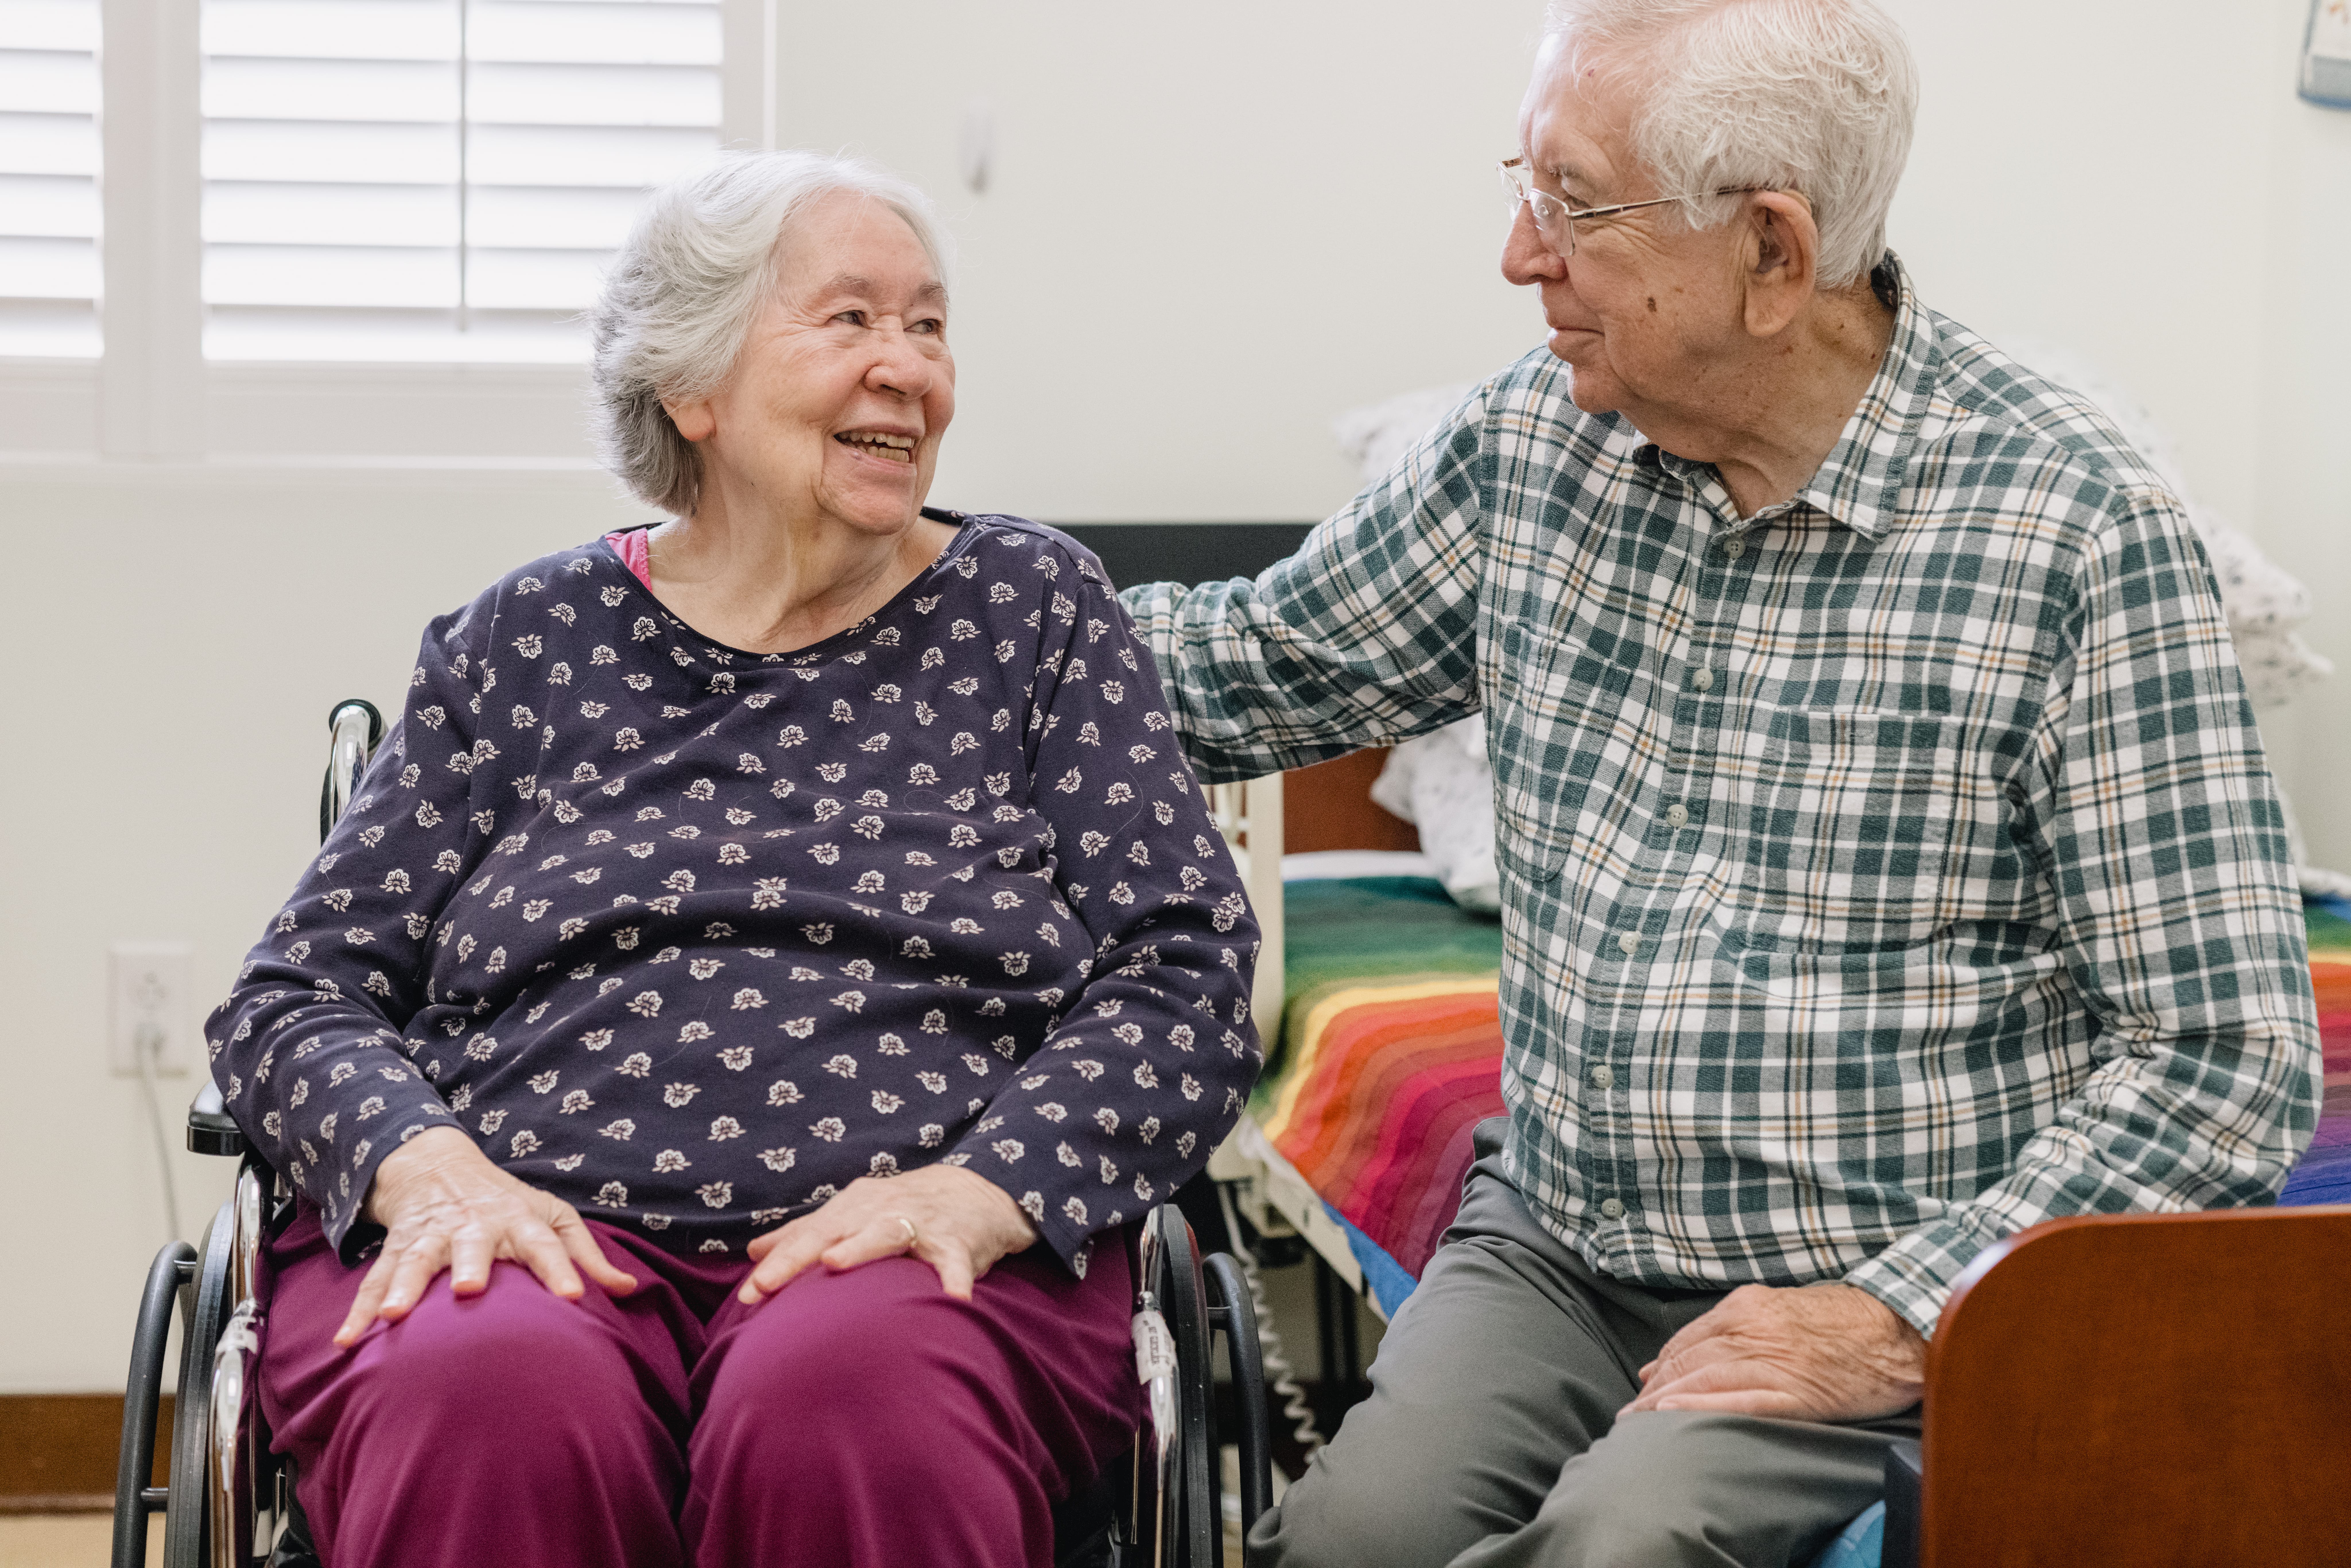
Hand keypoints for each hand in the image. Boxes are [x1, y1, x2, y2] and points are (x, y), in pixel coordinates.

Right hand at [335, 1127, 638, 1347]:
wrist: (440, 1169)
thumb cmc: (508, 1204)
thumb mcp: (553, 1217)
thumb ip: (587, 1255)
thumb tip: (629, 1290)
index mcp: (518, 1220)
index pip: (546, 1244)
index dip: (562, 1269)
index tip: (574, 1297)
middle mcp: (472, 1228)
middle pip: (472, 1246)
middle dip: (469, 1266)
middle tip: (468, 1291)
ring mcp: (430, 1239)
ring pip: (414, 1262)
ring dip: (401, 1288)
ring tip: (392, 1317)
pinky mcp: (395, 1251)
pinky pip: (372, 1284)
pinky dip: (357, 1313)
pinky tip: (346, 1342)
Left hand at [738, 1163, 1039, 1304]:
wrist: (977, 1192)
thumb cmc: (903, 1210)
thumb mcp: (852, 1214)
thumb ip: (804, 1232)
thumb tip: (754, 1250)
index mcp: (852, 1207)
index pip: (806, 1235)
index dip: (776, 1262)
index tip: (747, 1293)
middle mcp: (880, 1210)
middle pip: (833, 1232)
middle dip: (797, 1256)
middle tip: (765, 1284)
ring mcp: (920, 1223)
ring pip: (887, 1233)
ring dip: (861, 1246)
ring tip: (835, 1264)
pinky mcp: (959, 1241)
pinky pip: (956, 1262)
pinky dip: (955, 1279)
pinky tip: (954, 1300)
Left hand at [1622, 1283, 1924, 1422]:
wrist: (1901, 1326)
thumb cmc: (1845, 1322)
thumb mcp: (1780, 1310)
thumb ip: (1731, 1329)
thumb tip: (1682, 1355)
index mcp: (1746, 1308)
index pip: (1685, 1340)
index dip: (1661, 1367)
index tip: (1643, 1389)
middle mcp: (1750, 1328)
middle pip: (1686, 1362)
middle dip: (1653, 1391)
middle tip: (1628, 1416)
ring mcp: (1773, 1359)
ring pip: (1702, 1380)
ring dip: (1663, 1404)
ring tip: (1638, 1425)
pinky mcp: (1797, 1390)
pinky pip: (1738, 1400)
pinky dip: (1701, 1408)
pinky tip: (1672, 1416)